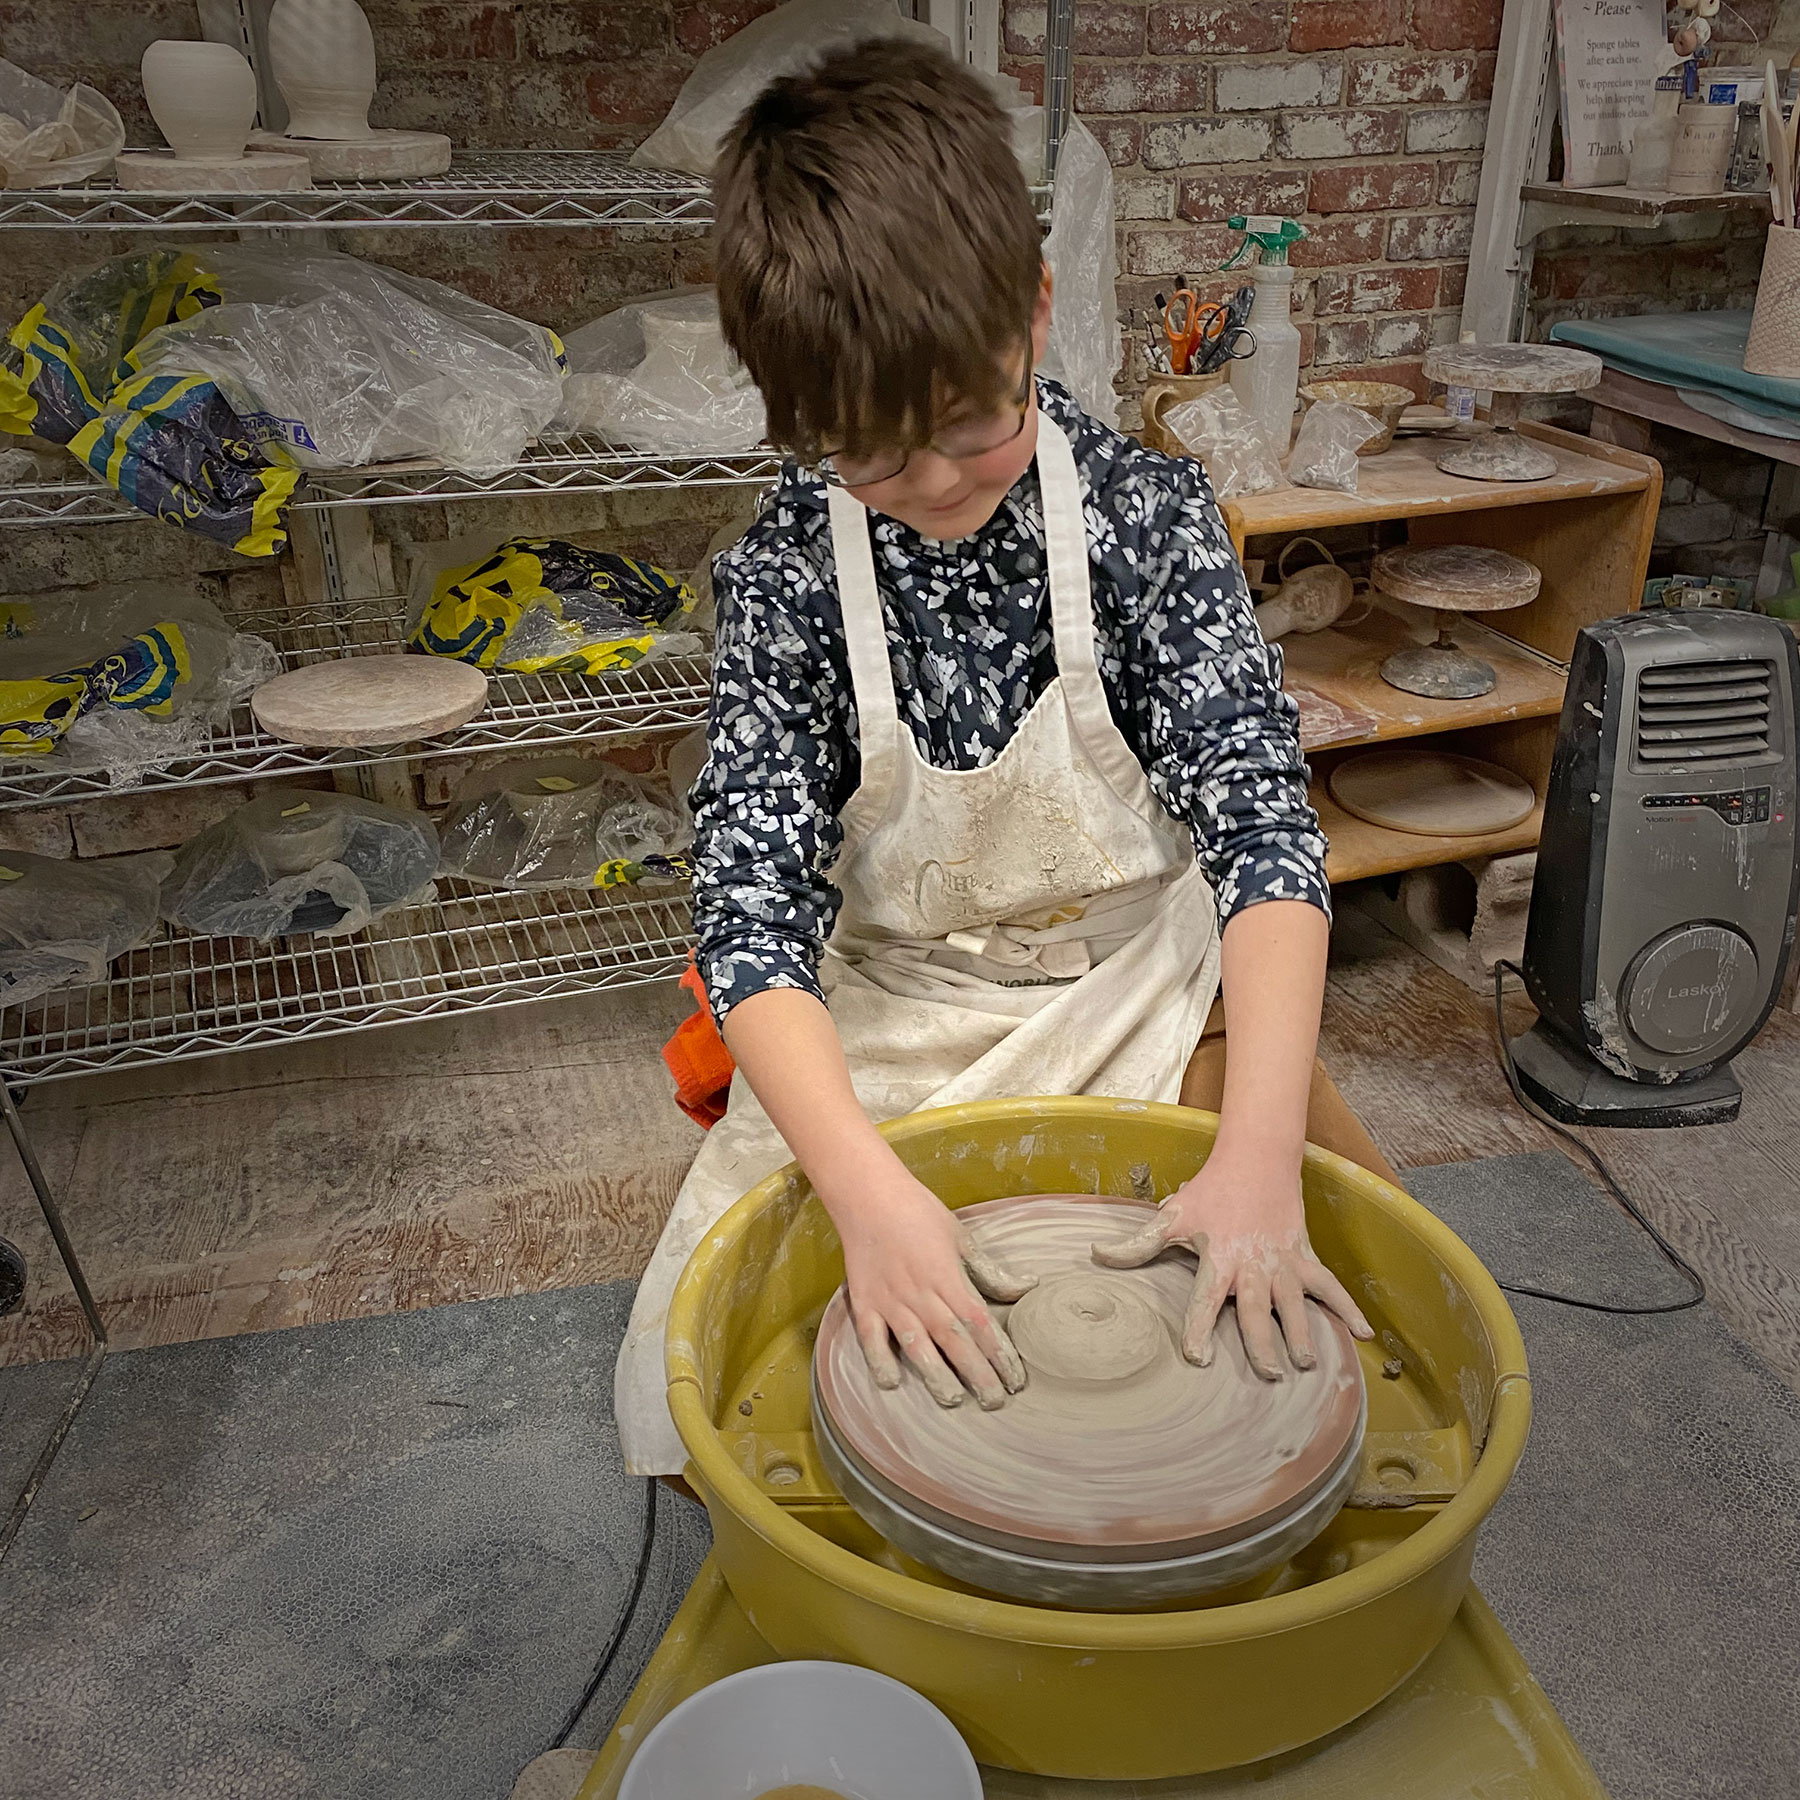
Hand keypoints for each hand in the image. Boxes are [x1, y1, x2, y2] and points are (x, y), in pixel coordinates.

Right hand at [828, 1165, 1035, 1409]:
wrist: (869, 1196)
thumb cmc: (918, 1212)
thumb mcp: (960, 1237)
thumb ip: (989, 1270)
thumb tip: (1026, 1287)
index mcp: (948, 1277)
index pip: (980, 1323)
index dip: (1000, 1354)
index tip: (1016, 1378)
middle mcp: (921, 1294)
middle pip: (955, 1341)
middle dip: (978, 1374)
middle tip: (996, 1401)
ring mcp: (891, 1301)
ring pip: (917, 1346)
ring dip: (936, 1376)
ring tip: (953, 1401)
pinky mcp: (864, 1303)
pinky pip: (872, 1339)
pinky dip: (881, 1361)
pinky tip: (893, 1382)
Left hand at [1092, 1148, 1371, 1378]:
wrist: (1256, 1159)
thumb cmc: (1211, 1192)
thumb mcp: (1172, 1216)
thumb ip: (1138, 1244)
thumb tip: (1097, 1256)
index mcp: (1219, 1259)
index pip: (1205, 1301)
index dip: (1199, 1329)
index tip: (1198, 1357)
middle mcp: (1253, 1266)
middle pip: (1257, 1311)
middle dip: (1262, 1343)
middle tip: (1268, 1373)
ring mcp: (1283, 1263)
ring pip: (1294, 1305)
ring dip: (1300, 1334)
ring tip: (1305, 1364)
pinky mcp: (1305, 1258)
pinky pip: (1330, 1286)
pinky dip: (1348, 1308)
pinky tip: (1363, 1333)